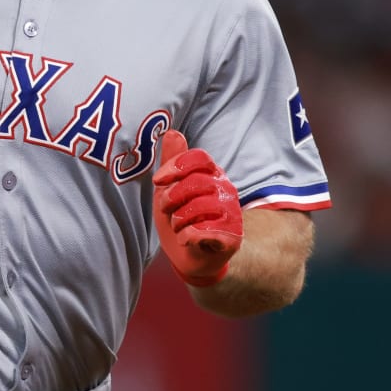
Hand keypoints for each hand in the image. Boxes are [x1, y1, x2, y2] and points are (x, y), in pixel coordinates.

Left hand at [152, 130, 242, 286]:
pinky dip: (187, 236)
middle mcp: (226, 190)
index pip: (199, 158)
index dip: (176, 167)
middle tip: (166, 209)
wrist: (192, 258)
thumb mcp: (170, 189)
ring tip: (178, 226)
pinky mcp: (232, 237)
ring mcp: (232, 213)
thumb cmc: (182, 219)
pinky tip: (185, 239)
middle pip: (197, 182)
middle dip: (172, 197)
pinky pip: (205, 231)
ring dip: (179, 219)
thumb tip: (172, 131)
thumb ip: (172, 162)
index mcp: (212, 174)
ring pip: (201, 207)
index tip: (158, 181)